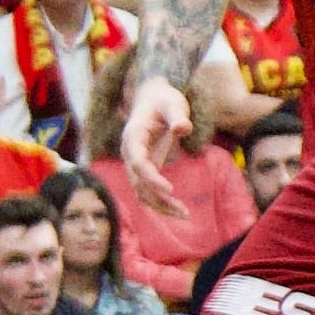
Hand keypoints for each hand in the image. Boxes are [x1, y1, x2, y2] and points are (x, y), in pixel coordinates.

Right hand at [121, 76, 196, 216]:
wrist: (153, 100)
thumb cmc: (164, 100)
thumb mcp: (173, 103)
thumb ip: (178, 115)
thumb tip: (183, 128)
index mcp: (133, 136)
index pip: (138, 162)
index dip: (151, 177)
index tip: (170, 189)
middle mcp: (129, 153)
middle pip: (138, 181)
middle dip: (159, 197)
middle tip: (183, 210)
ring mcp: (134, 163)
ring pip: (141, 191)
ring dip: (160, 205)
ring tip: (184, 214)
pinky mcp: (143, 170)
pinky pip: (147, 191)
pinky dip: (161, 203)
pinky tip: (179, 211)